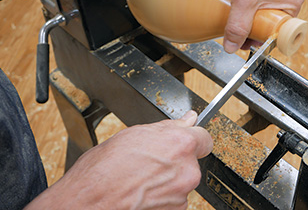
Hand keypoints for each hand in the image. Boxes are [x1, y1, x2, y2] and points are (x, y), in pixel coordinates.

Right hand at [26, 111, 211, 209]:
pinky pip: (175, 199)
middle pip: (192, 160)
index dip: (192, 139)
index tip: (184, 141)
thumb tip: (188, 119)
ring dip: (168, 179)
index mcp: (181, 143)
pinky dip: (162, 197)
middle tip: (151, 161)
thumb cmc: (104, 169)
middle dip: (176, 160)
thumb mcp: (135, 134)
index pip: (204, 137)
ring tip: (141, 178)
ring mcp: (182, 193)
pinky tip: (143, 192)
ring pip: (182, 181)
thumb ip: (169, 127)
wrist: (88, 203)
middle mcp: (187, 169)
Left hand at [217, 0, 304, 52]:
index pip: (280, 32)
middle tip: (235, 29)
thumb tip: (230, 47)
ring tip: (233, 12)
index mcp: (294, 1)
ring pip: (263, 8)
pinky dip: (247, 0)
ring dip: (248, 14)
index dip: (262, 39)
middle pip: (271, 21)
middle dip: (253, 27)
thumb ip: (237, 26)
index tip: (246, 42)